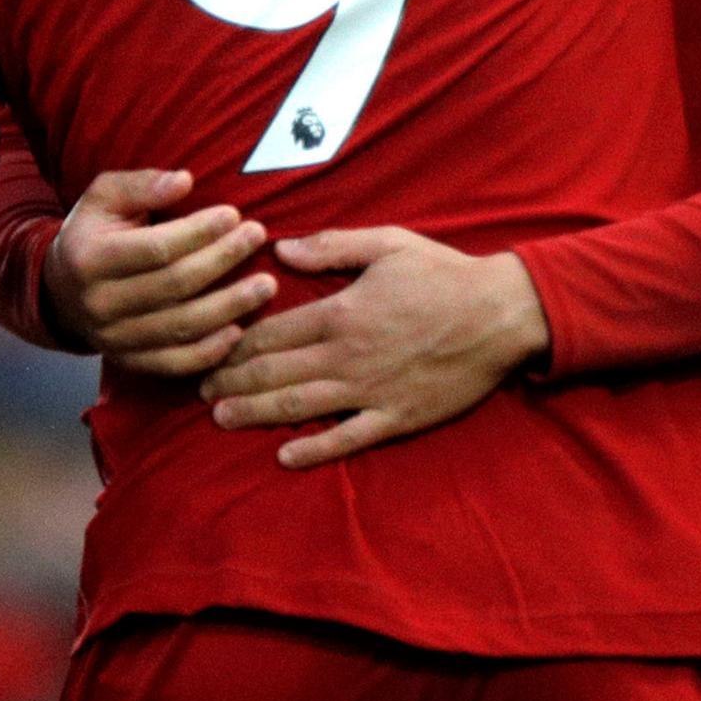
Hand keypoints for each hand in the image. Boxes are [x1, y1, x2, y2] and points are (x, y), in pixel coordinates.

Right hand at [43, 168, 275, 375]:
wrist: (60, 291)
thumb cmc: (93, 233)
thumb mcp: (102, 197)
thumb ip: (141, 185)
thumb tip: (185, 181)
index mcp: (89, 258)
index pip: (155, 248)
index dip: (198, 232)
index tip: (233, 215)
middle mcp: (99, 303)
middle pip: (174, 286)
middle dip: (222, 260)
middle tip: (257, 238)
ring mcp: (113, 339)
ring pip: (180, 327)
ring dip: (229, 307)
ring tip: (266, 285)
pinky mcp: (129, 362)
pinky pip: (174, 363)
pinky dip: (209, 352)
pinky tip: (239, 331)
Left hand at [199, 229, 549, 466]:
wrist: (502, 316)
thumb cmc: (445, 275)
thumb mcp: (388, 243)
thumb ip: (332, 246)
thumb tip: (281, 248)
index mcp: (340, 312)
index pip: (271, 331)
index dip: (232, 343)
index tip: (205, 349)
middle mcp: (347, 355)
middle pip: (273, 371)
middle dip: (230, 381)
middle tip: (199, 391)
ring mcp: (369, 391)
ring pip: (298, 405)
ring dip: (254, 413)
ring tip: (221, 419)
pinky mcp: (395, 417)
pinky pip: (347, 439)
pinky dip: (314, 449)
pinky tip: (284, 456)